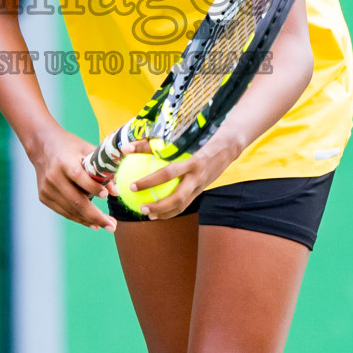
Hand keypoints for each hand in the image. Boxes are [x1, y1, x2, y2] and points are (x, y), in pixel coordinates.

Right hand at [28, 126, 117, 231]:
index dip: (93, 188)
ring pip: (70, 210)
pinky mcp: (43, 197)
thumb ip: (102, 168)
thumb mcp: (86, 149)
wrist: (41, 145)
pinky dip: (78, 217)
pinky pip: (63, 211)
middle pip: (76, 200)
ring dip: (89, 220)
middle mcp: (53, 177)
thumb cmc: (69, 146)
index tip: (107, 195)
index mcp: (64, 162)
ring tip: (106, 225)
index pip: (79, 177)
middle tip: (112, 225)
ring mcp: (47, 189)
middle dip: (96, 216)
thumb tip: (116, 192)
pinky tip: (91, 222)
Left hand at [120, 136, 240, 220]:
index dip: (149, 181)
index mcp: (191, 162)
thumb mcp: (177, 138)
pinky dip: (172, 209)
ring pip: (183, 205)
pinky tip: (160, 211)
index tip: (132, 186)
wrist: (227, 145)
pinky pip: (186, 203)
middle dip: (159, 206)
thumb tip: (125, 148)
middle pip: (177, 197)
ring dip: (165, 212)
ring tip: (148, 215)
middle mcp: (197, 176)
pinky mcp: (202, 189)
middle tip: (142, 208)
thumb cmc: (197, 137)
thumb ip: (151, 144)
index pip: (168, 174)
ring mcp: (201, 185)